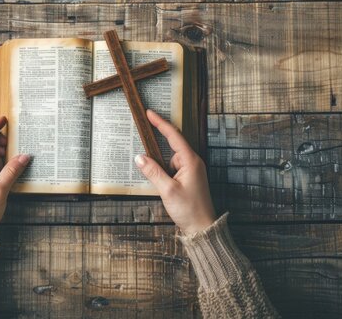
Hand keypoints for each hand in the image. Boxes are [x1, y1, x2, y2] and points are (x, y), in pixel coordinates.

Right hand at [134, 110, 216, 234]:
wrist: (202, 228)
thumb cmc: (189, 210)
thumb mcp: (167, 190)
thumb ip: (153, 172)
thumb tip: (139, 157)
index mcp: (191, 161)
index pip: (174, 136)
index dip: (160, 123)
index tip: (149, 113)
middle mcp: (192, 162)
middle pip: (171, 146)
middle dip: (157, 145)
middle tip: (144, 137)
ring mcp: (190, 170)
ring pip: (170, 159)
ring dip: (160, 164)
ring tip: (154, 174)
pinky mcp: (187, 179)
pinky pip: (171, 169)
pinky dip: (163, 171)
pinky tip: (158, 180)